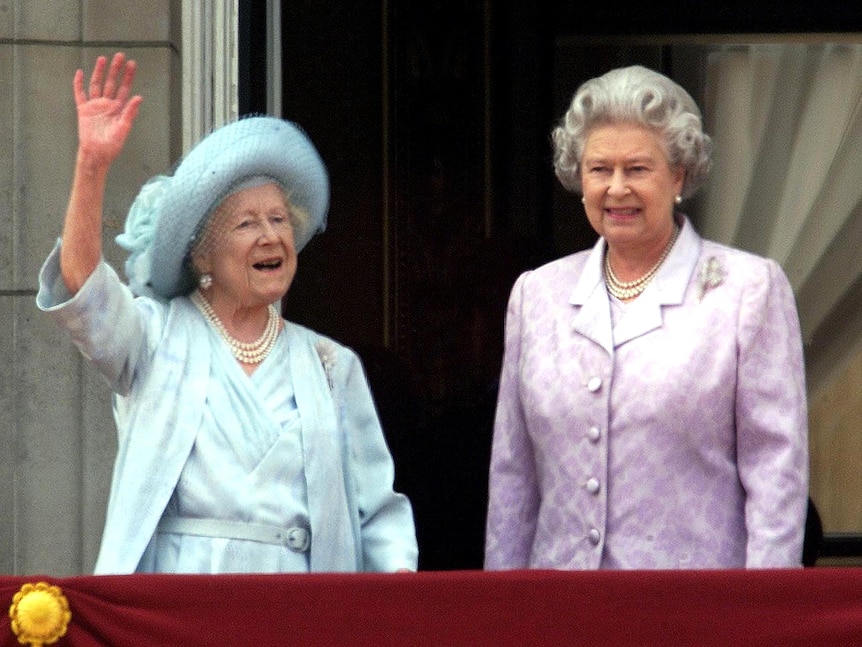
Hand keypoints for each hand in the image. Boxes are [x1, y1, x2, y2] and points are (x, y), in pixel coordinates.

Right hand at [73, 52, 141, 168]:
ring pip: (97, 84)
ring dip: (99, 72)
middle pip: (111, 82)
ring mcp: (95, 106)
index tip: (132, 64)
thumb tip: (139, 97)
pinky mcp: (83, 110)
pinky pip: (80, 94)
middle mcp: (107, 104)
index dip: (128, 76)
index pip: (125, 88)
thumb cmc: (112, 145)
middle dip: (116, 69)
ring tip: (102, 59)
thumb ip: (130, 112)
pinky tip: (80, 73)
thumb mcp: (124, 128)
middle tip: (120, 55)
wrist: (97, 153)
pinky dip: (79, 84)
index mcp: (119, 109)